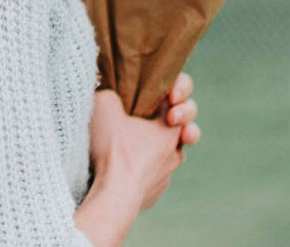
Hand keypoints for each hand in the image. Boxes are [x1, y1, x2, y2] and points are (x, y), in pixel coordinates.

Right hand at [74, 73, 203, 246]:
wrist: (115, 197)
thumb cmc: (113, 150)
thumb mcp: (104, 105)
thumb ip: (110, 93)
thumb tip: (111, 96)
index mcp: (171, 127)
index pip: (183, 100)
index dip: (176, 91)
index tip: (165, 97)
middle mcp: (175, 151)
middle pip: (186, 129)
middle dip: (176, 119)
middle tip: (158, 121)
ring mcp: (166, 175)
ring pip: (170, 155)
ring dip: (157, 147)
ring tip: (139, 146)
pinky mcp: (154, 193)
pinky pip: (153, 175)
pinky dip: (143, 169)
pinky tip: (124, 169)